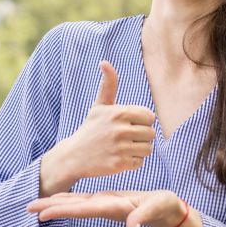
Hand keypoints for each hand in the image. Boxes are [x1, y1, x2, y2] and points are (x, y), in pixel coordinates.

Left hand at [27, 189, 186, 226]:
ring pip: (74, 203)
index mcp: (110, 208)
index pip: (80, 210)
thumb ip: (143, 218)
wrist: (167, 210)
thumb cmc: (162, 207)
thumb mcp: (154, 210)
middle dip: (50, 207)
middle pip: (72, 207)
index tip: (41, 214)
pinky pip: (82, 198)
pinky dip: (68, 197)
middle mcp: (103, 207)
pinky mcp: (106, 199)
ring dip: (55, 203)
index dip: (60, 211)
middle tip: (27, 207)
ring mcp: (103, 203)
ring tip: (36, 203)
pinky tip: (58, 196)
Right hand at [39, 61, 155, 195]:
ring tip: (123, 148)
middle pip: (151, 134)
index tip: (128, 125)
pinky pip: (140, 162)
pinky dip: (132, 162)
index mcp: (119, 112)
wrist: (74, 156)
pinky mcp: (119, 164)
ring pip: (148, 149)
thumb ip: (108, 84)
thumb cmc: (90, 128)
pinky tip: (119, 158)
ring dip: (138, 150)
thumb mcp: (99, 105)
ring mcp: (120, 148)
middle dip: (141, 137)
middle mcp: (120, 129)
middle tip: (125, 138)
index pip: (149, 117)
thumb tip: (104, 62)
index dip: (141, 122)